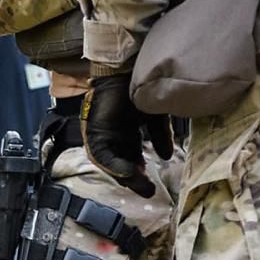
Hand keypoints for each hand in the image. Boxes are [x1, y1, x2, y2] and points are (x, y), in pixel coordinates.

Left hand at [81, 73, 172, 196]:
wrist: (125, 70)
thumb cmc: (138, 89)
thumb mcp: (155, 117)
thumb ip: (160, 137)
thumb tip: (167, 157)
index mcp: (126, 134)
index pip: (132, 160)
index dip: (141, 174)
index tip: (152, 184)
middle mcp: (113, 138)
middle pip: (121, 165)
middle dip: (134, 180)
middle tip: (148, 189)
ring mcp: (101, 136)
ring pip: (111, 164)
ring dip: (125, 176)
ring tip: (139, 183)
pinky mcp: (93, 133)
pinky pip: (101, 156)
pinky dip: (113, 165)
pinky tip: (128, 171)